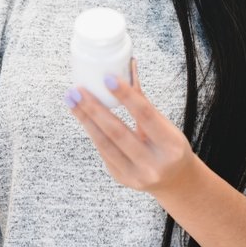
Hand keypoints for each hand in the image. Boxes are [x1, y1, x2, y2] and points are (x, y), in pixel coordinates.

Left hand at [66, 60, 196, 194]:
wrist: (174, 181)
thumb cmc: (169, 146)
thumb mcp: (165, 124)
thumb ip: (143, 100)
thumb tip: (129, 66)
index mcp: (171, 145)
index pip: (145, 114)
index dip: (125, 95)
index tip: (107, 78)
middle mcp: (153, 164)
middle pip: (117, 132)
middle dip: (93, 109)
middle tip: (77, 90)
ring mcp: (136, 175)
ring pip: (104, 143)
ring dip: (85, 119)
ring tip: (71, 100)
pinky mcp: (121, 178)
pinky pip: (103, 151)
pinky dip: (93, 131)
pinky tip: (82, 116)